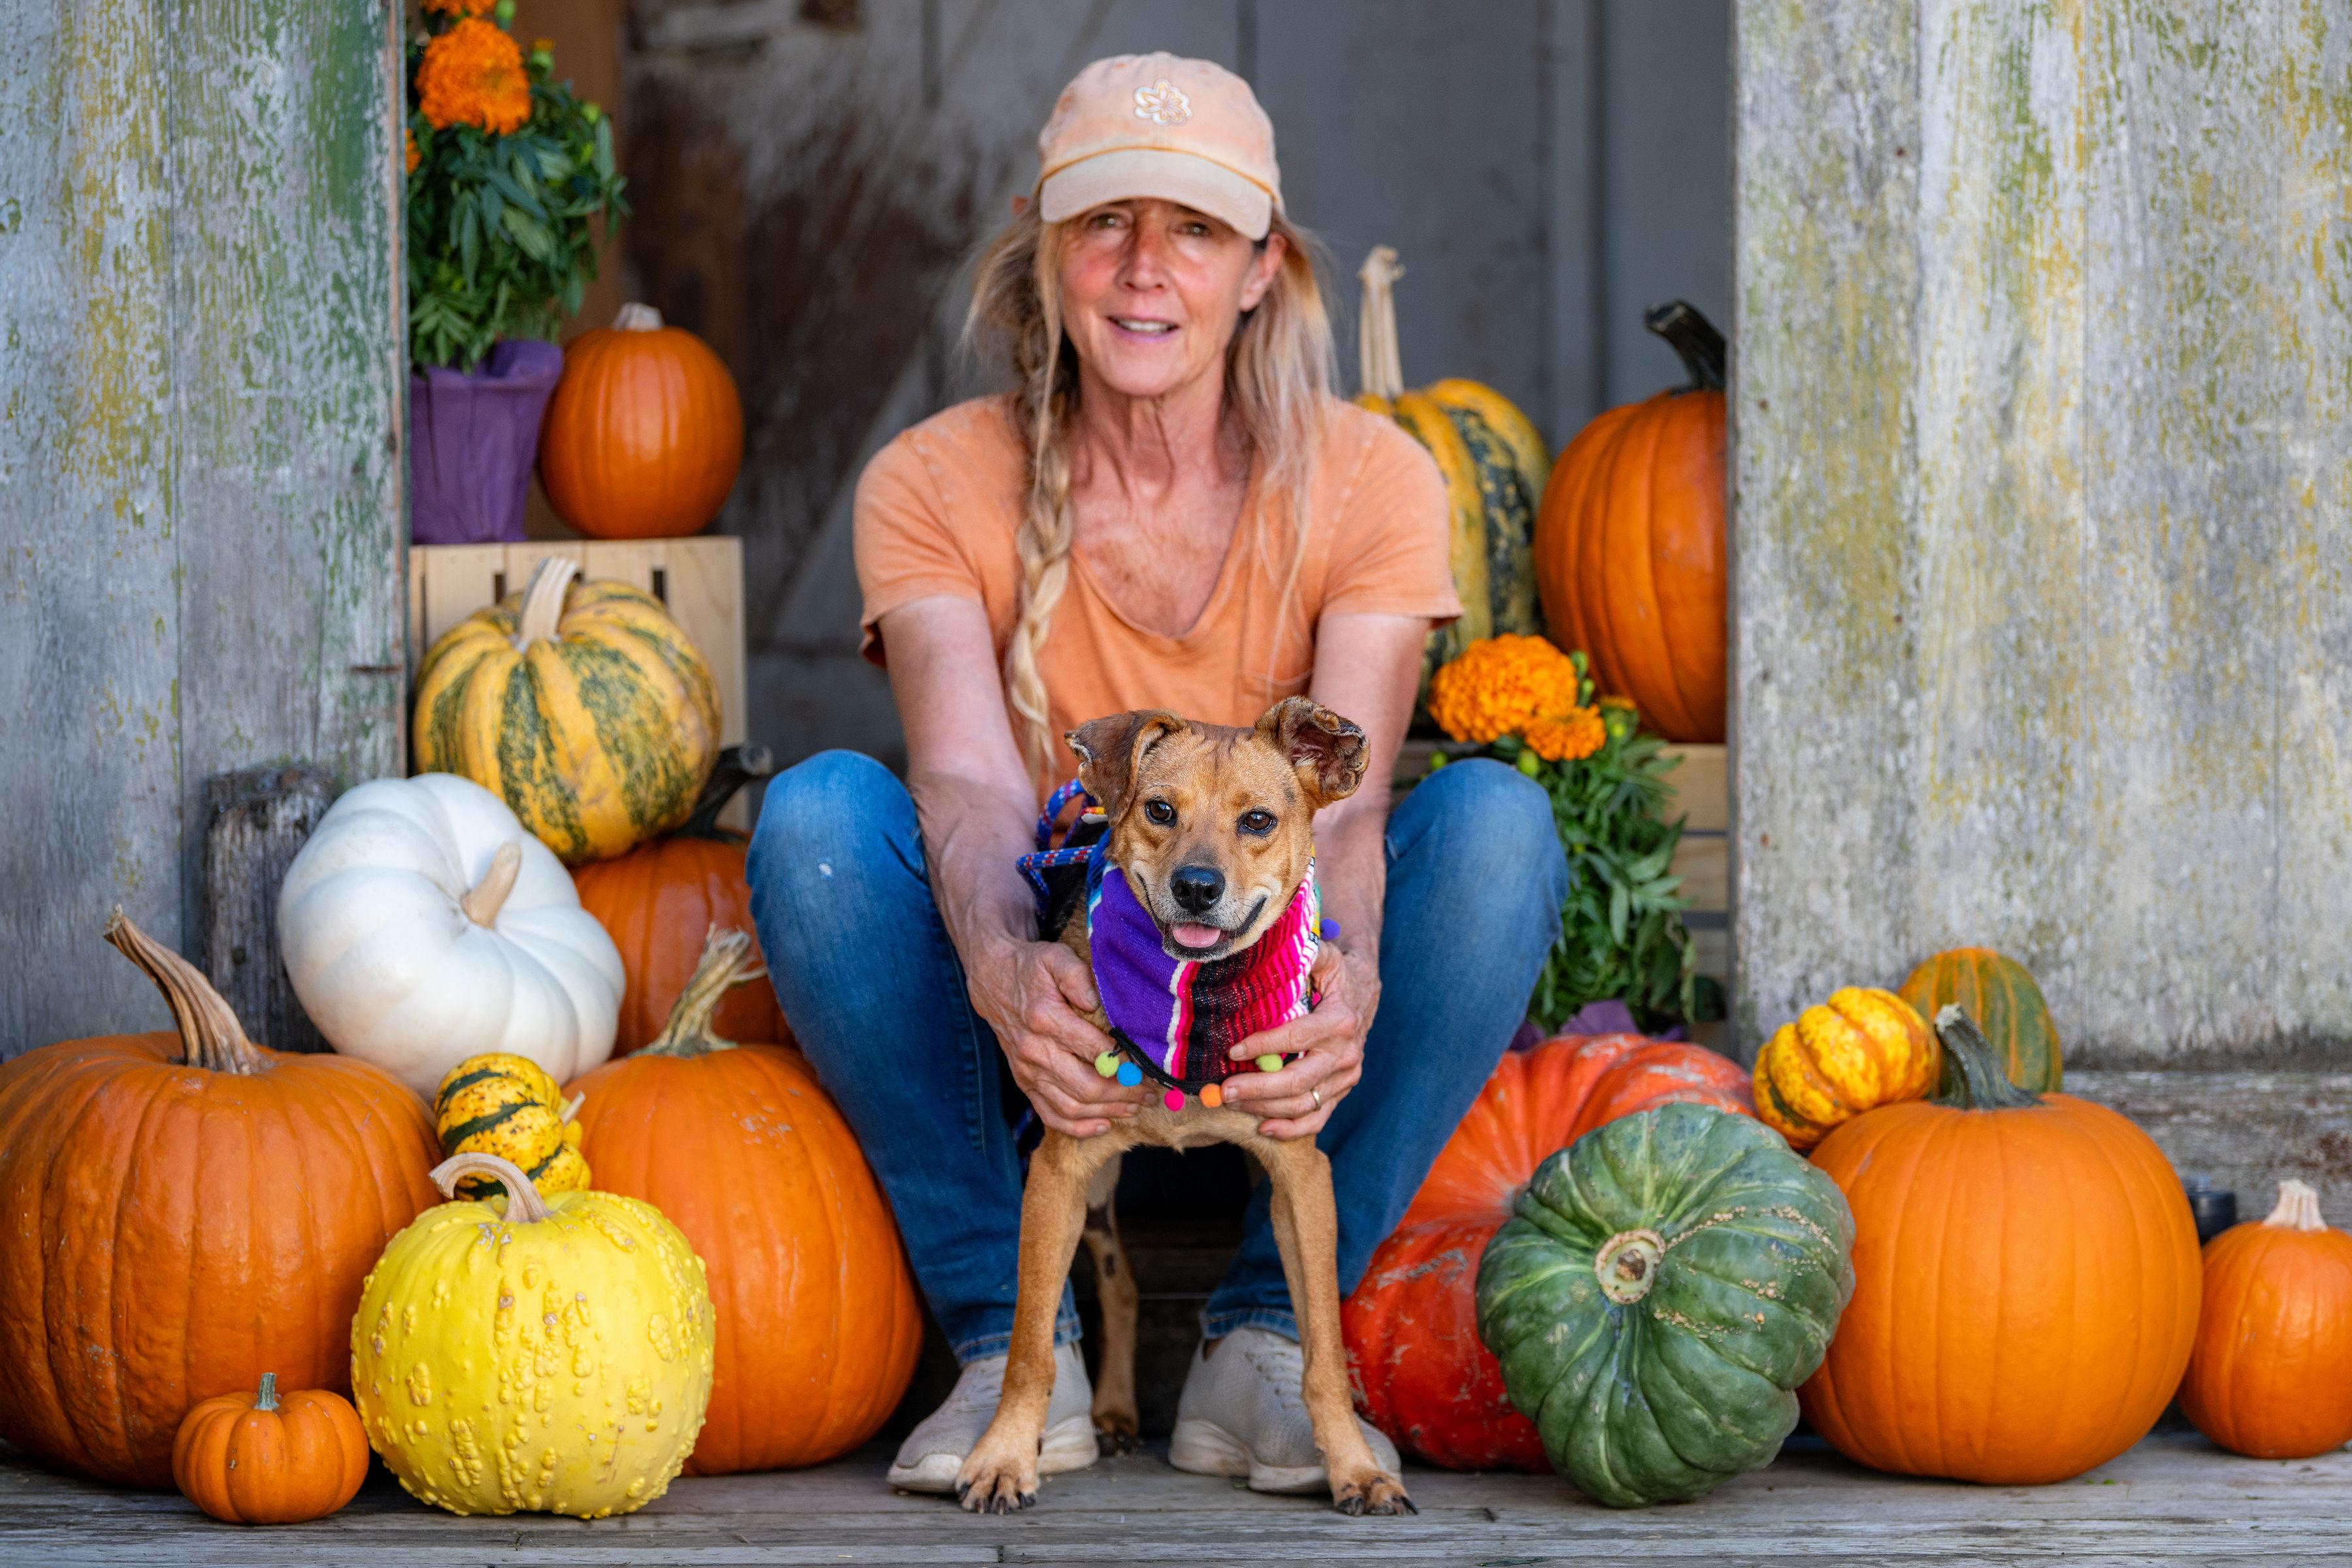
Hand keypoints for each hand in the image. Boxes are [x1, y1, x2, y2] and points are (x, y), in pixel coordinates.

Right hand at [965, 937, 1147, 1137]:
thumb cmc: (1031, 968)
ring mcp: (1027, 1071)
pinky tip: (1103, 1124)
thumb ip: (1077, 976)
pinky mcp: (1024, 1083)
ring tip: (1134, 1107)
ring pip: (1070, 1107)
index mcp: (1045, 1019)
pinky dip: (1077, 1127)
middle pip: (1085, 1086)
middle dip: (1124, 1094)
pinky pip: (1049, 1115)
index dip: (1126, 1063)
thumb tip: (1096, 1002)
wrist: (993, 981)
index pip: (1094, 1051)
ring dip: (1107, 1112)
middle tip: (1150, 1092)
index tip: (1150, 1067)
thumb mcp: (1055, 958)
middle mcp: (1034, 1050)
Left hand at [1219, 943, 1379, 1140]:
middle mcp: (1347, 1053)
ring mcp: (1346, 1077)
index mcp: (1340, 1020)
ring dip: (1265, 1108)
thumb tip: (1266, 952)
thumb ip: (1302, 955)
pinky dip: (1291, 1129)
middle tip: (1225, 1090)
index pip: (1297, 1038)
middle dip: (1259, 1088)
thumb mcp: (1323, 956)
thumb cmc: (1334, 974)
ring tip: (1231, 1103)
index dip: (1264, 1046)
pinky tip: (1263, 1128)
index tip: (1232, 1050)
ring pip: (1305, 1103)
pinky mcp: (1342, 1091)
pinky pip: (1318, 1118)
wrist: (1364, 992)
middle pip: (1300, 1079)